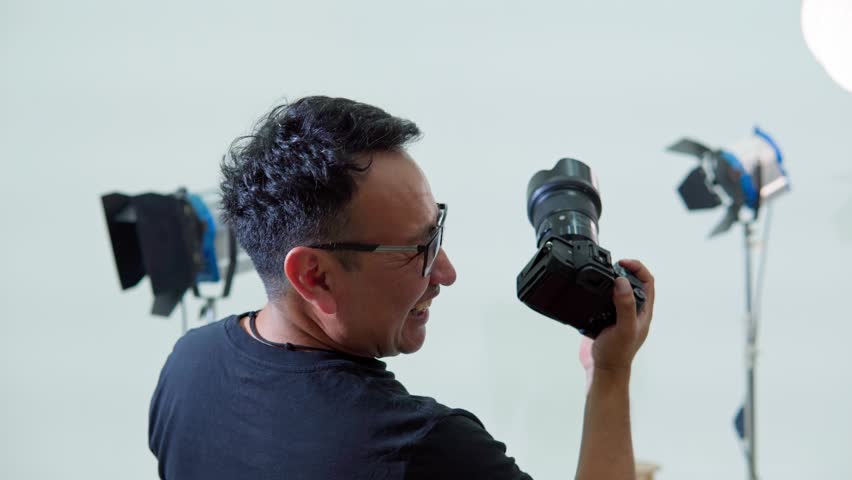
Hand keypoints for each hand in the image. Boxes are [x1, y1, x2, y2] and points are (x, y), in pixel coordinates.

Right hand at [580, 259, 654, 375]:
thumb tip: (622, 282)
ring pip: (618, 290)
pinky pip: (603, 299)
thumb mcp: (624, 328)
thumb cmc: (618, 353)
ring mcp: (618, 314)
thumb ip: (626, 305)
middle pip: (633, 282)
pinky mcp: (604, 318)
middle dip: (623, 270)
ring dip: (610, 279)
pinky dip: (598, 291)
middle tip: (610, 266)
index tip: (622, 263)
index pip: (647, 281)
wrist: (603, 370)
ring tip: (600, 274)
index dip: (637, 268)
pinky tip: (590, 291)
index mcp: (643, 311)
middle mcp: (632, 310)